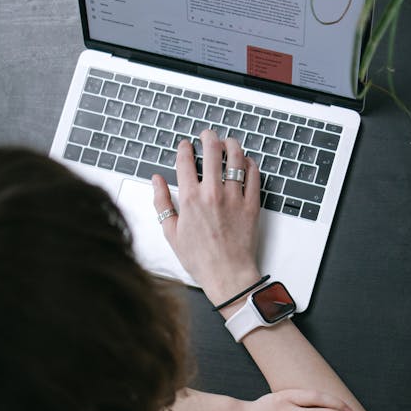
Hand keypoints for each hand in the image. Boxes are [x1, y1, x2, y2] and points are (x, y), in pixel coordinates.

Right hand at [152, 129, 261, 304]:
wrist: (227, 275)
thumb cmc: (200, 259)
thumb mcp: (171, 232)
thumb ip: (162, 202)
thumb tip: (156, 181)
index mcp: (190, 199)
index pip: (185, 160)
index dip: (184, 148)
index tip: (185, 146)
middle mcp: (212, 193)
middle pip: (212, 151)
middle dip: (208, 137)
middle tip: (207, 135)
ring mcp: (234, 197)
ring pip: (235, 157)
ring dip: (231, 145)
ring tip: (228, 143)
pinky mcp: (252, 204)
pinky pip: (254, 175)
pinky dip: (250, 164)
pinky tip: (245, 162)